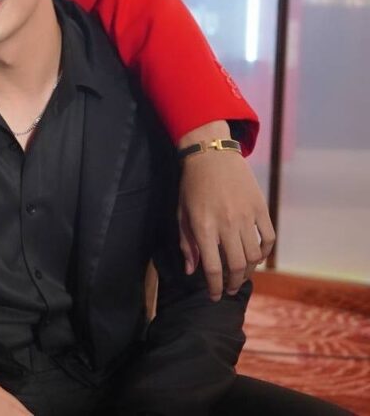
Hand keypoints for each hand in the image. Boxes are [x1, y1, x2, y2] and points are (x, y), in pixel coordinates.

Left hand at [177, 121, 274, 300]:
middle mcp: (227, 225)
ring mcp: (247, 216)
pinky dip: (265, 253)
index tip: (215, 296)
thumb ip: (187, 243)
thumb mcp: (182, 214)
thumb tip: (192, 270)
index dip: (215, 286)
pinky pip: (269, 238)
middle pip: (236, 266)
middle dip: (233, 283)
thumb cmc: (192, 185)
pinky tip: (257, 258)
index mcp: (204, 227)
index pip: (213, 267)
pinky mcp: (261, 208)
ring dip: (248, 271)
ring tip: (241, 275)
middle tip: (229, 289)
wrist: (211, 155)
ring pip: (254, 256)